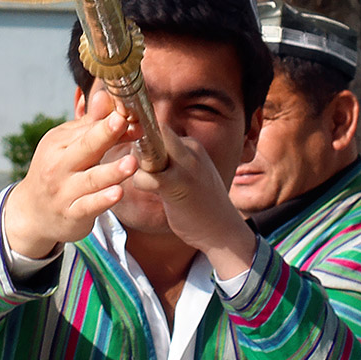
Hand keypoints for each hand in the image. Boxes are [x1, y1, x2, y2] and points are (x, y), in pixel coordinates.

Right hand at [3, 104, 138, 258]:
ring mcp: (64, 191)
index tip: (131, 112)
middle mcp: (58, 166)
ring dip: (112, 171)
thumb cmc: (56, 172)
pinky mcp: (72, 214)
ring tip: (131, 163)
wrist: (32, 212)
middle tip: (123, 122)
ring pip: (91, 179)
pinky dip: (102, 200)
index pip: (88, 129)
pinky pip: (88, 206)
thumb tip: (105, 95)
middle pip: (86, 148)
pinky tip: (118, 193)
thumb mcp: (66, 146)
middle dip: (105, 134)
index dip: (111, 122)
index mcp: (57, 143)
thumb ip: (90, 125)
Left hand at [129, 129, 256, 275]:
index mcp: (192, 145)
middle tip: (138, 167)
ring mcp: (186, 167)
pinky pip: (145, 177)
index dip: (142, 140)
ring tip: (150, 184)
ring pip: (144, 155)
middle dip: (137, 149)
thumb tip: (137, 148)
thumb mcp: (188, 172)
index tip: (139, 156)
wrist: (223, 231)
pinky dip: (140, 183)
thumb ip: (169, 158)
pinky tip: (152, 192)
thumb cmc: (200, 204)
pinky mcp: (177, 185)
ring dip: (138, 169)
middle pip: (149, 135)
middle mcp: (190, 150)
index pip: (157, 129)